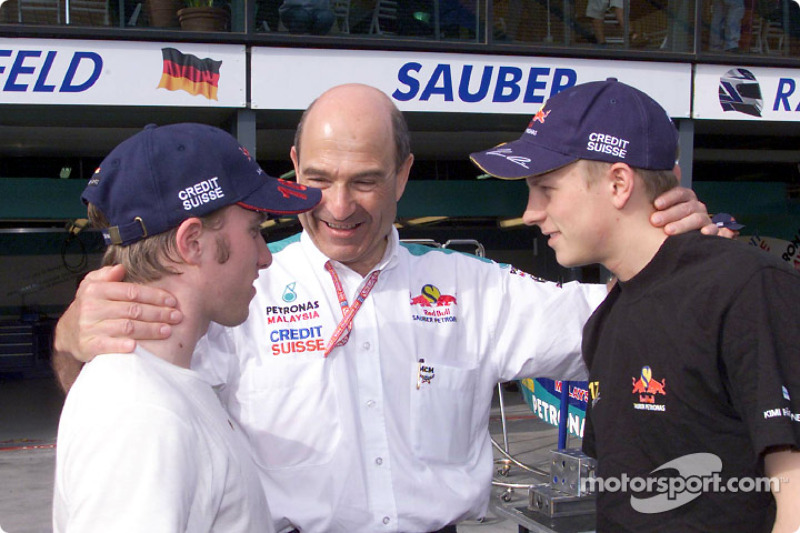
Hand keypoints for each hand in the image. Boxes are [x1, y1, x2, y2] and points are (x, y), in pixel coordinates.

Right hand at [54, 264, 182, 362]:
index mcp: (96, 290)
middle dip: (158, 313)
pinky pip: (108, 345)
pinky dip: (122, 345)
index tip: (172, 301)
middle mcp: (92, 308)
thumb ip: (105, 275)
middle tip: (177, 317)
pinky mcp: (88, 345)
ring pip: (127, 327)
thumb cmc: (88, 307)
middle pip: (133, 310)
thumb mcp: (91, 286)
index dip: (154, 296)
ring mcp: (89, 327)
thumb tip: (120, 268)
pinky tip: (137, 347)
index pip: (132, 292)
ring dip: (150, 329)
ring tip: (168, 330)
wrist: (66, 333)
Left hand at [650, 186, 717, 235]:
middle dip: (669, 214)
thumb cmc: (663, 221)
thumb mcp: (658, 209)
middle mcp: (695, 206)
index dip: (668, 197)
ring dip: (682, 225)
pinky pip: (713, 230)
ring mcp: (704, 218)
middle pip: (686, 207)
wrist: (671, 237)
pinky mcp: (710, 231)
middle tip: (655, 221)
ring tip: (667, 231)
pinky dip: (709, 231)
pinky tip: (701, 233)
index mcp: (684, 198)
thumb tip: (640, 174)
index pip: (679, 193)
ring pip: (697, 219)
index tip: (656, 204)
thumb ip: (654, 197)